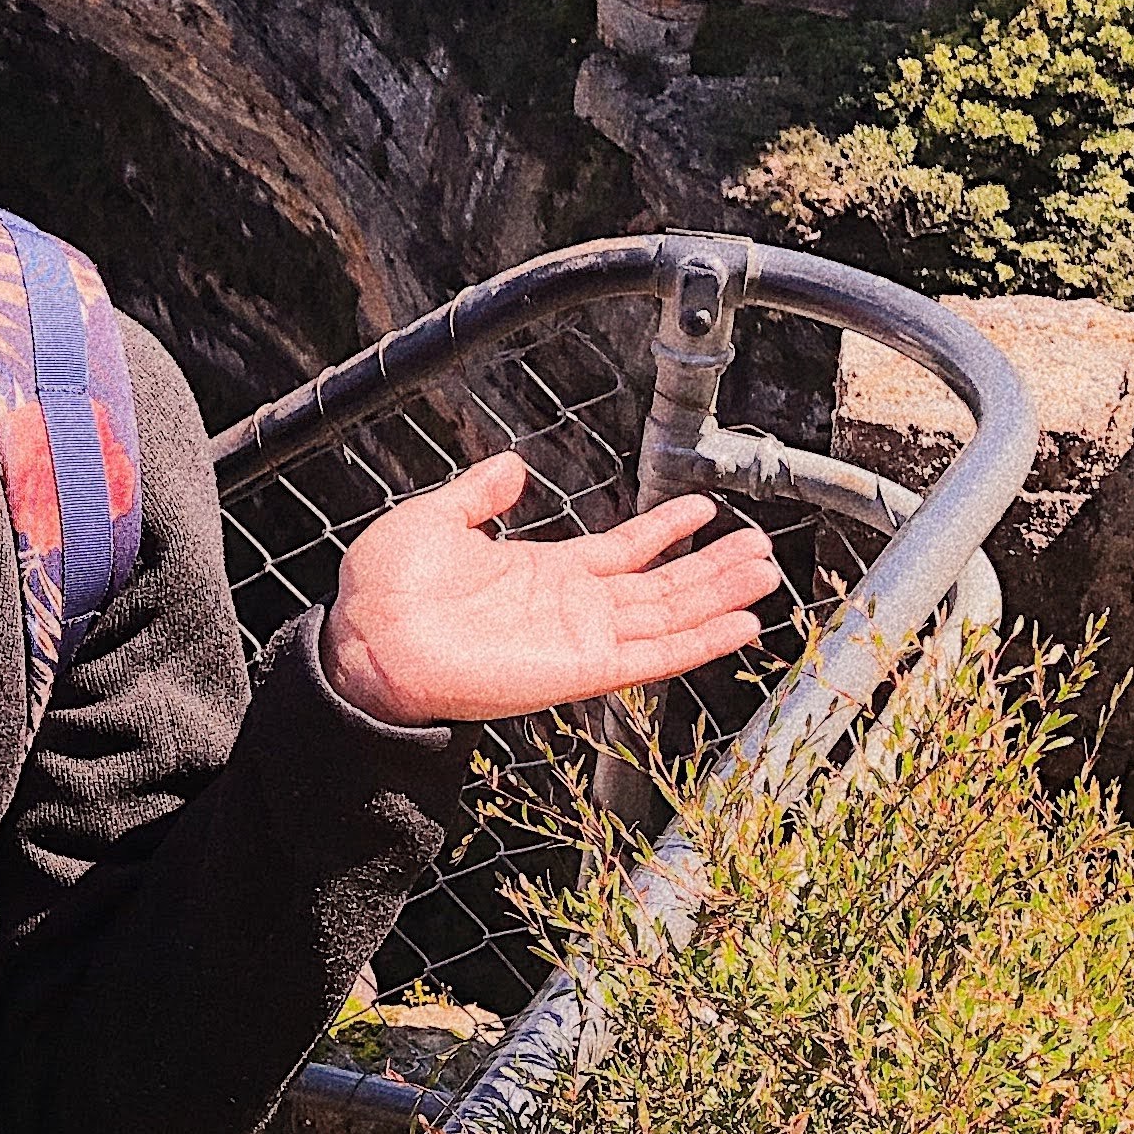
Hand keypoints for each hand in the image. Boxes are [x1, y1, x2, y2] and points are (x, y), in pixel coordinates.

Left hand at [321, 453, 783, 729]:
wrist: (366, 641)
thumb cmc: (386, 589)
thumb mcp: (434, 518)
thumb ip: (478, 493)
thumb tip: (510, 464)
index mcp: (542, 572)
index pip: (623, 549)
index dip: (664, 529)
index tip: (704, 508)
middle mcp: (571, 606)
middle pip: (660, 585)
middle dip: (711, 566)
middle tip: (760, 546)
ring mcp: (581, 638)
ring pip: (669, 615)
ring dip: (718, 596)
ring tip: (767, 574)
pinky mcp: (582, 670)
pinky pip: (653, 655)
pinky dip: (699, 642)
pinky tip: (741, 626)